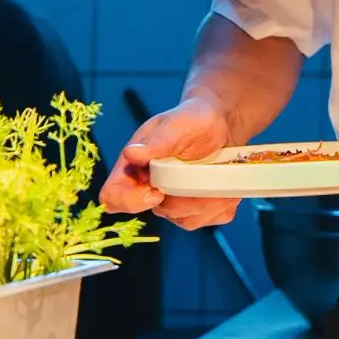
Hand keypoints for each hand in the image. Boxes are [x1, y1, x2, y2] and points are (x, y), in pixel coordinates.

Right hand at [99, 97, 238, 230]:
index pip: (113, 197)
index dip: (131, 201)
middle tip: (207, 173)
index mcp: (133, 168)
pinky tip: (226, 183)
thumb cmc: (191, 119)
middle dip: (187, 196)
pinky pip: (209, 219)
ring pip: (187, 219)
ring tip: (221, 173)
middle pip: (160, 211)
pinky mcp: (198, 211)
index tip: (157, 191)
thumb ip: (156, 142)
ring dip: (210, 199)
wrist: (220, 125)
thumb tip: (131, 153)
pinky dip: (223, 204)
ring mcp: (174, 204)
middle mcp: (150, 190)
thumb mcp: (175, 125)